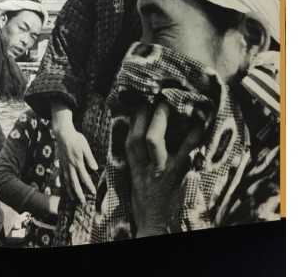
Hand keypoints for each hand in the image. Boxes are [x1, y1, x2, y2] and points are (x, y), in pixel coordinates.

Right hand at [54, 122, 97, 205]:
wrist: (62, 133)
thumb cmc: (76, 139)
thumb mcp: (85, 147)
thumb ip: (90, 158)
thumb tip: (95, 168)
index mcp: (78, 162)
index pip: (84, 177)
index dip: (89, 186)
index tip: (93, 193)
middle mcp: (70, 166)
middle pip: (74, 183)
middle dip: (79, 193)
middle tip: (82, 202)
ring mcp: (64, 165)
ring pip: (67, 181)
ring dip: (70, 190)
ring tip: (73, 198)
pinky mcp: (60, 163)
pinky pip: (61, 176)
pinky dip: (63, 183)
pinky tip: (64, 186)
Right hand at [126, 112, 203, 237]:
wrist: (154, 228)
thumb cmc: (146, 204)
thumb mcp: (137, 181)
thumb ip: (138, 161)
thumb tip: (141, 137)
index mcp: (135, 170)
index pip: (130, 142)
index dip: (134, 121)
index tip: (141, 103)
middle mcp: (146, 169)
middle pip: (138, 138)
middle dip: (146, 116)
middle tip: (157, 99)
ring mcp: (161, 172)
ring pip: (154, 142)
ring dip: (161, 120)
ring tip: (172, 103)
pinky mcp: (178, 177)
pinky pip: (184, 154)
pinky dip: (192, 139)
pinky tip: (199, 125)